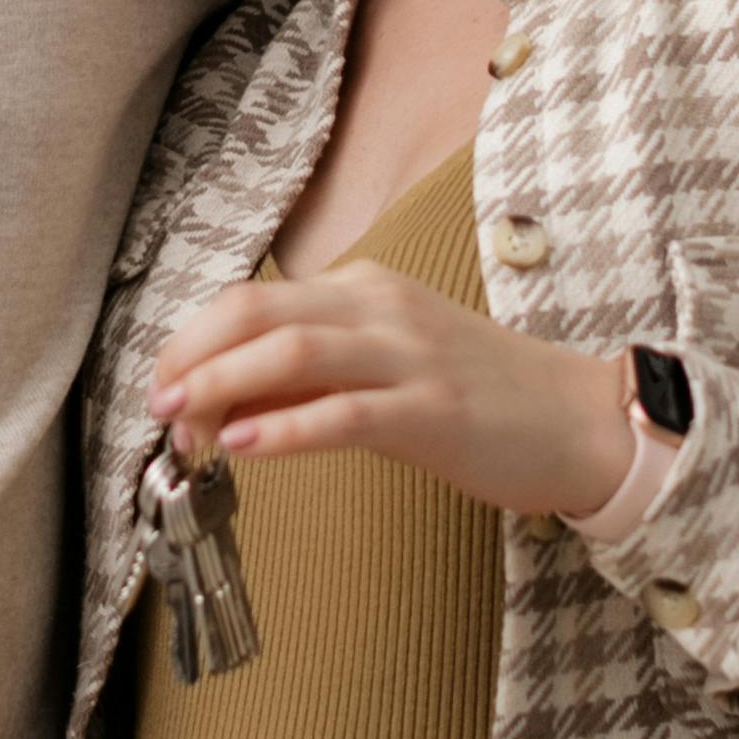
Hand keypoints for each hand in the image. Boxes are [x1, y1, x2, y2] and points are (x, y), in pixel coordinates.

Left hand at [151, 266, 630, 520]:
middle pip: (257, 311)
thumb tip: (225, 399)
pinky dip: (285, 429)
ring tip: (183, 424)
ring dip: (223, 386)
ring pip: (293, 351)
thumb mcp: (385, 365)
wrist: (581, 420)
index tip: (168, 391)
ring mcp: (411, 357)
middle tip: (157, 405)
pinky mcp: (435, 411)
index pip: (252, 300)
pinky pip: (346, 413)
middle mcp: (381, 309)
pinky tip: (244, 448)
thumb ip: (310, 374)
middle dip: (192, 356)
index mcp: (363, 290)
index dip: (194, 343)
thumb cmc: (480, 397)